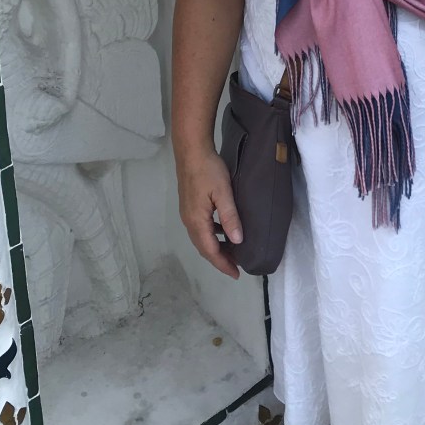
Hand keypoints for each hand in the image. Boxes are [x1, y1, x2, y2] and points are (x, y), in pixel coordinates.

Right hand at [177, 148, 243, 278]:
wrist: (191, 150)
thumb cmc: (208, 170)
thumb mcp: (223, 192)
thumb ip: (230, 217)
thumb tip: (237, 241)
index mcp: (197, 221)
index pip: (210, 251)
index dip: (223, 264)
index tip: (236, 274)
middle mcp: (189, 221)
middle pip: (203, 247)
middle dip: (219, 259)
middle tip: (236, 267)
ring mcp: (187, 213)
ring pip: (201, 238)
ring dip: (215, 247)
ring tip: (232, 251)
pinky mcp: (189, 205)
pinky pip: (201, 228)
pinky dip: (212, 235)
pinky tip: (223, 230)